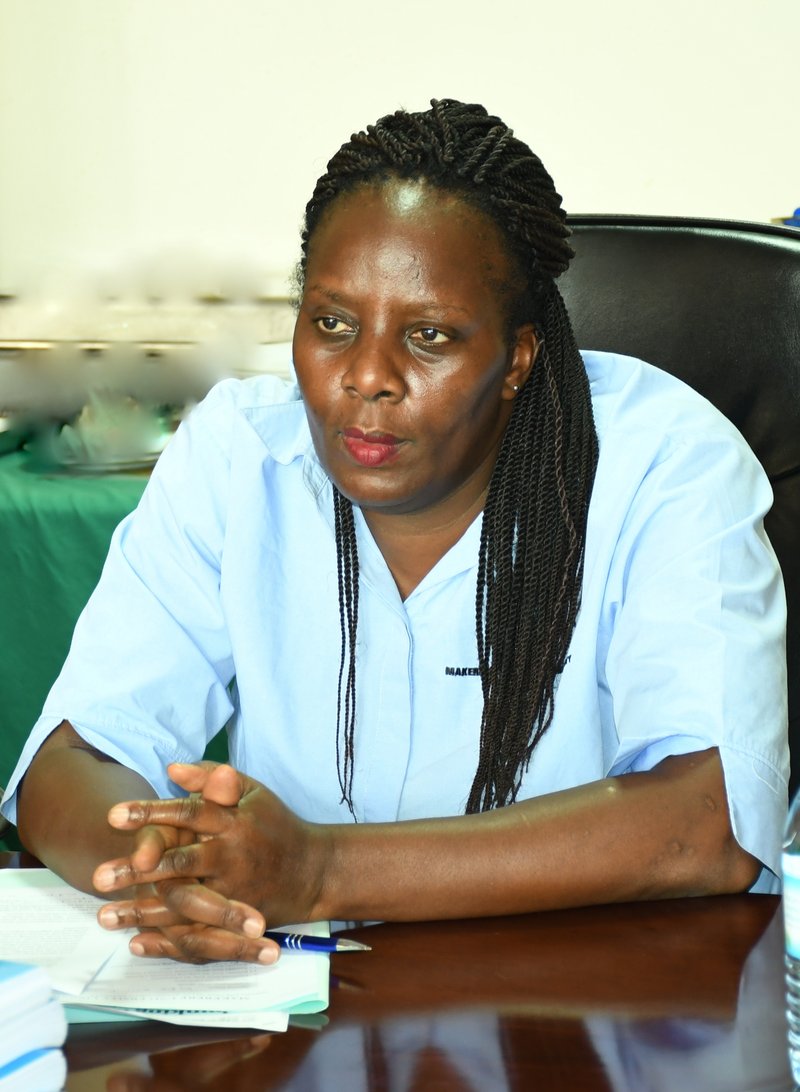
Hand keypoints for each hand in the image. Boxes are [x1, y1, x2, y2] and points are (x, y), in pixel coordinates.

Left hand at [94, 763, 330, 961]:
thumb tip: (171, 768)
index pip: (186, 813)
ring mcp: (233, 891)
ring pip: (181, 903)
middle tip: (98, 876)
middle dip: (137, 871)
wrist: (315, 870)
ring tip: (103, 915)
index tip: (113, 815)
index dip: (151, 814)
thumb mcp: (253, 792)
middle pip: (178, 863)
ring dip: (141, 911)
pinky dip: (166, 940)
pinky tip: (134, 940)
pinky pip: (197, 933)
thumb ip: (212, 778)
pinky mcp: (236, 921)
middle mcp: (230, 856)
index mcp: (233, 821)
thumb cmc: (276, 825)